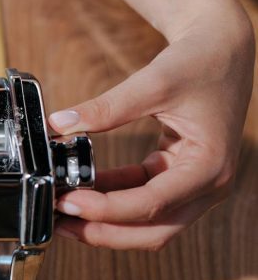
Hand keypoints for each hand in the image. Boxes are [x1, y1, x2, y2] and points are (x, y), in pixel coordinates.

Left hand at [49, 8, 253, 249]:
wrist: (222, 48)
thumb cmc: (198, 62)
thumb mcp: (153, 81)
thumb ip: (106, 107)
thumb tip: (58, 124)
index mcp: (209, 166)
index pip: (152, 204)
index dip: (106, 210)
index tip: (68, 202)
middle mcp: (208, 184)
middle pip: (153, 231)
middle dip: (104, 232)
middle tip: (60, 222)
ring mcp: (196, 184)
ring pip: (149, 222)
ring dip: (106, 221)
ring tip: (63, 211)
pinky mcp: (180, 176)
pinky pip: (143, 198)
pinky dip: (112, 199)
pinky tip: (79, 190)